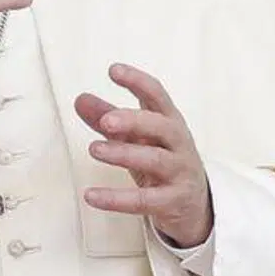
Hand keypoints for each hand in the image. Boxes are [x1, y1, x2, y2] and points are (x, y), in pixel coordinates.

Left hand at [75, 64, 213, 247]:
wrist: (194, 205)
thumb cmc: (162, 162)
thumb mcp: (137, 138)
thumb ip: (109, 117)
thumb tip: (80, 99)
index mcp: (169, 122)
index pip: (157, 95)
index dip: (137, 81)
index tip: (114, 70)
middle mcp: (178, 144)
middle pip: (161, 126)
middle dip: (134, 120)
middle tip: (106, 120)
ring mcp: (179, 172)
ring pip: (155, 160)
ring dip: (123, 153)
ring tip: (94, 149)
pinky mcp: (173, 201)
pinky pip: (144, 200)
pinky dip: (116, 199)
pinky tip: (91, 195)